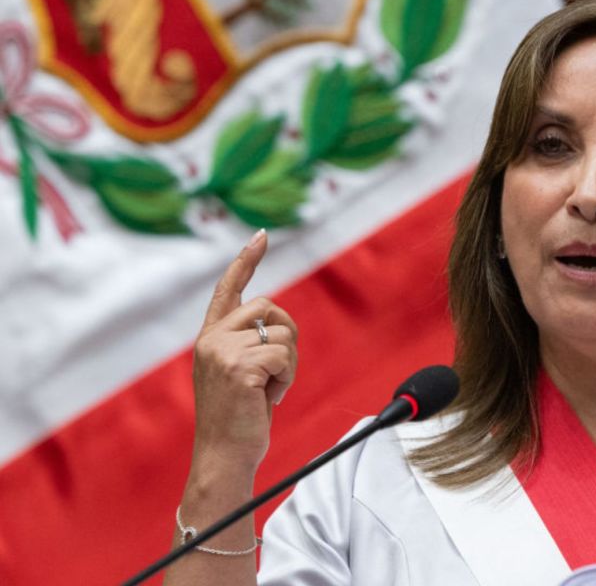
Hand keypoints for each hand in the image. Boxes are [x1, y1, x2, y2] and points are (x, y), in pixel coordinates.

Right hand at [190, 229, 297, 475]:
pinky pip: (285, 356)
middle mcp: (212, 339)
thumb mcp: (240, 372)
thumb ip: (249, 344)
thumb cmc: (238, 418)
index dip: (246, 261)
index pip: (228, 289)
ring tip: (270, 390)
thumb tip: (277, 323)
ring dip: (289, 364)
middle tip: (278, 371)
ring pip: (283, 334)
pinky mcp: (239, 366)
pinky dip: (288, 377)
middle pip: (269, 307)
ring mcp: (222, 351)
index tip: (261, 236)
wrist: (224, 455)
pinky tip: (271, 398)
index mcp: (210, 338)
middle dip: (286, 336)